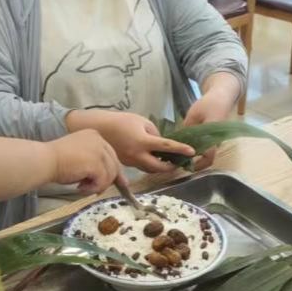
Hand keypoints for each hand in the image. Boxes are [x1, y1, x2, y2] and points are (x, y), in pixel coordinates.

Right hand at [46, 128, 122, 191]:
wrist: (45, 160)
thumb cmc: (56, 160)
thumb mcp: (79, 156)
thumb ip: (93, 162)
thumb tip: (108, 178)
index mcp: (94, 136)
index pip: (110, 154)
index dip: (112, 170)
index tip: (115, 182)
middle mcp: (99, 140)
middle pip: (114, 164)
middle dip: (108, 180)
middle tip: (97, 190)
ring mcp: (99, 151)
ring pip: (110, 174)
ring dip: (98, 185)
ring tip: (83, 188)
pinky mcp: (96, 163)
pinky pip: (103, 181)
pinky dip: (93, 188)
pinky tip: (80, 189)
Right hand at [72, 112, 195, 172]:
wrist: (99, 129)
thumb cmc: (121, 121)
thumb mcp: (141, 121)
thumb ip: (154, 132)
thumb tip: (160, 142)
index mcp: (143, 141)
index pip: (166, 146)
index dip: (180, 149)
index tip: (192, 151)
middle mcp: (137, 155)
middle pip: (159, 167)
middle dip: (171, 167)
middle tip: (180, 162)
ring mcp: (131, 162)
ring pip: (150, 169)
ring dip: (161, 167)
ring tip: (169, 161)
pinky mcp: (126, 164)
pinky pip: (142, 167)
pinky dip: (150, 164)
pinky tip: (154, 159)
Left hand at [183, 76, 239, 168]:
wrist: (221, 96)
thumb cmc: (208, 104)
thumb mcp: (193, 114)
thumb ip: (187, 128)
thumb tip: (177, 142)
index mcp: (212, 135)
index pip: (209, 155)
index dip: (199, 164)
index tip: (187, 166)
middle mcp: (217, 140)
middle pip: (208, 157)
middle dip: (195, 162)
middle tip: (179, 161)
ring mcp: (217, 139)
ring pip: (207, 152)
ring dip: (196, 155)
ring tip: (181, 153)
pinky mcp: (214, 136)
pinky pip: (207, 146)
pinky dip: (198, 148)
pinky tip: (187, 145)